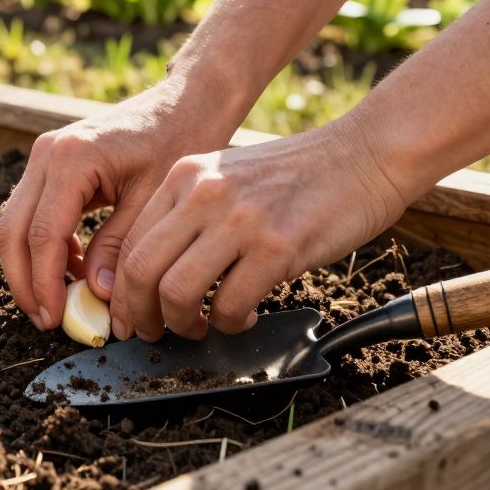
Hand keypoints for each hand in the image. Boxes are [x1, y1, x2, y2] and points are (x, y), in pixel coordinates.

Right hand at [0, 70, 244, 330]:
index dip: (44, 283)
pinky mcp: (50, 164)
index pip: (43, 234)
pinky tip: (73, 270)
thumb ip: (120, 247)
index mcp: (72, 158)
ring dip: (30, 266)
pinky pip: (32, 213)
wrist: (184, 102)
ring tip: (58, 303)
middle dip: (25, 282)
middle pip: (12, 231)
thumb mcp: (154, 200)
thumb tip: (98, 297)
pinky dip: (43, 246)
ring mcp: (43, 156)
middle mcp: (47, 153)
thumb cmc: (179, 141)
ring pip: (15, 224)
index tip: (55, 319)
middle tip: (47, 320)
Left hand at [109, 117, 408, 340]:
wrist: (365, 155)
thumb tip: (158, 276)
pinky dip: (232, 325)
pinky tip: (247, 318)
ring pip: (177, 293)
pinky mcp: (278, 246)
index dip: (124, 291)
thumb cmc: (299, 175)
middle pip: (141, 270)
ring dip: (184, 326)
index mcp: (184, 176)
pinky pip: (232, 305)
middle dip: (141, 316)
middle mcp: (203, 193)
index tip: (133, 316)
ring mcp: (240, 219)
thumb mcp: (228, 177)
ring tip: (203, 328)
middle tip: (155, 334)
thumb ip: (191, 214)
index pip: (130, 243)